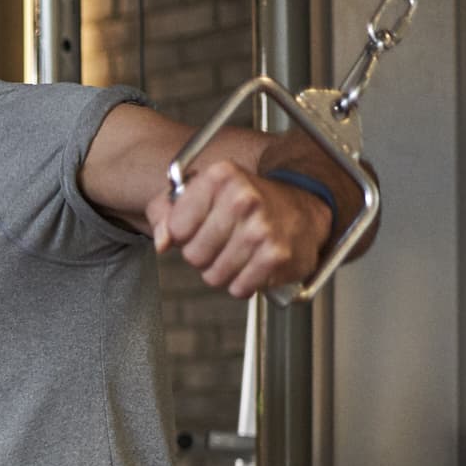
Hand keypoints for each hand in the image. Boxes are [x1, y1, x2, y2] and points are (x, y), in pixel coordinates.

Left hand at [144, 159, 329, 298]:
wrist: (304, 205)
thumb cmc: (244, 201)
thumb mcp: (199, 192)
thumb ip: (164, 211)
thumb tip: (162, 241)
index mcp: (220, 177)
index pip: (176, 228)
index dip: (183, 233)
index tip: (199, 225)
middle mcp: (243, 199)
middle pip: (193, 255)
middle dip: (202, 255)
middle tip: (222, 240)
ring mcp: (262, 229)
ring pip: (213, 276)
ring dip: (222, 270)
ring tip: (238, 251)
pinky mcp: (277, 256)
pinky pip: (238, 288)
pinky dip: (243, 283)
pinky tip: (253, 263)